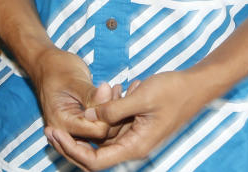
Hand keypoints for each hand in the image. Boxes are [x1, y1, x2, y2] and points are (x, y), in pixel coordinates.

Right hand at [29, 47, 115, 142]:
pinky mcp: (80, 126)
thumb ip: (91, 93)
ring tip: (115, 91)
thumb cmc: (57, 69)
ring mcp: (73, 131)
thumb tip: (107, 93)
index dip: (110, 114)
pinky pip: (98, 127)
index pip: (97, 131)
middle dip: (113, 115)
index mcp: (61, 123)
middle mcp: (66, 133)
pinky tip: (111, 96)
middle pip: (101, 137)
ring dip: (112, 115)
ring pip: (102, 134)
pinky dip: (107, 114)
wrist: (47, 66)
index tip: (115, 91)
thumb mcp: (74, 80)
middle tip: (117, 90)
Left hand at [45, 71, 209, 170]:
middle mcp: (133, 146)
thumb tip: (89, 118)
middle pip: (95, 154)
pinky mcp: (138, 125)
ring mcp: (136, 136)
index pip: (94, 161)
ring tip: (98, 93)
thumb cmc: (173, 91)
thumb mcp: (140, 96)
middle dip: (72, 141)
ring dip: (94, 120)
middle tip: (50, 127)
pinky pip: (116, 124)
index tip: (54, 133)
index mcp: (134, 146)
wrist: (197, 86)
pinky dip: (108, 110)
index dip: (72, 150)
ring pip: (105, 137)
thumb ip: (113, 109)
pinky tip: (115, 89)